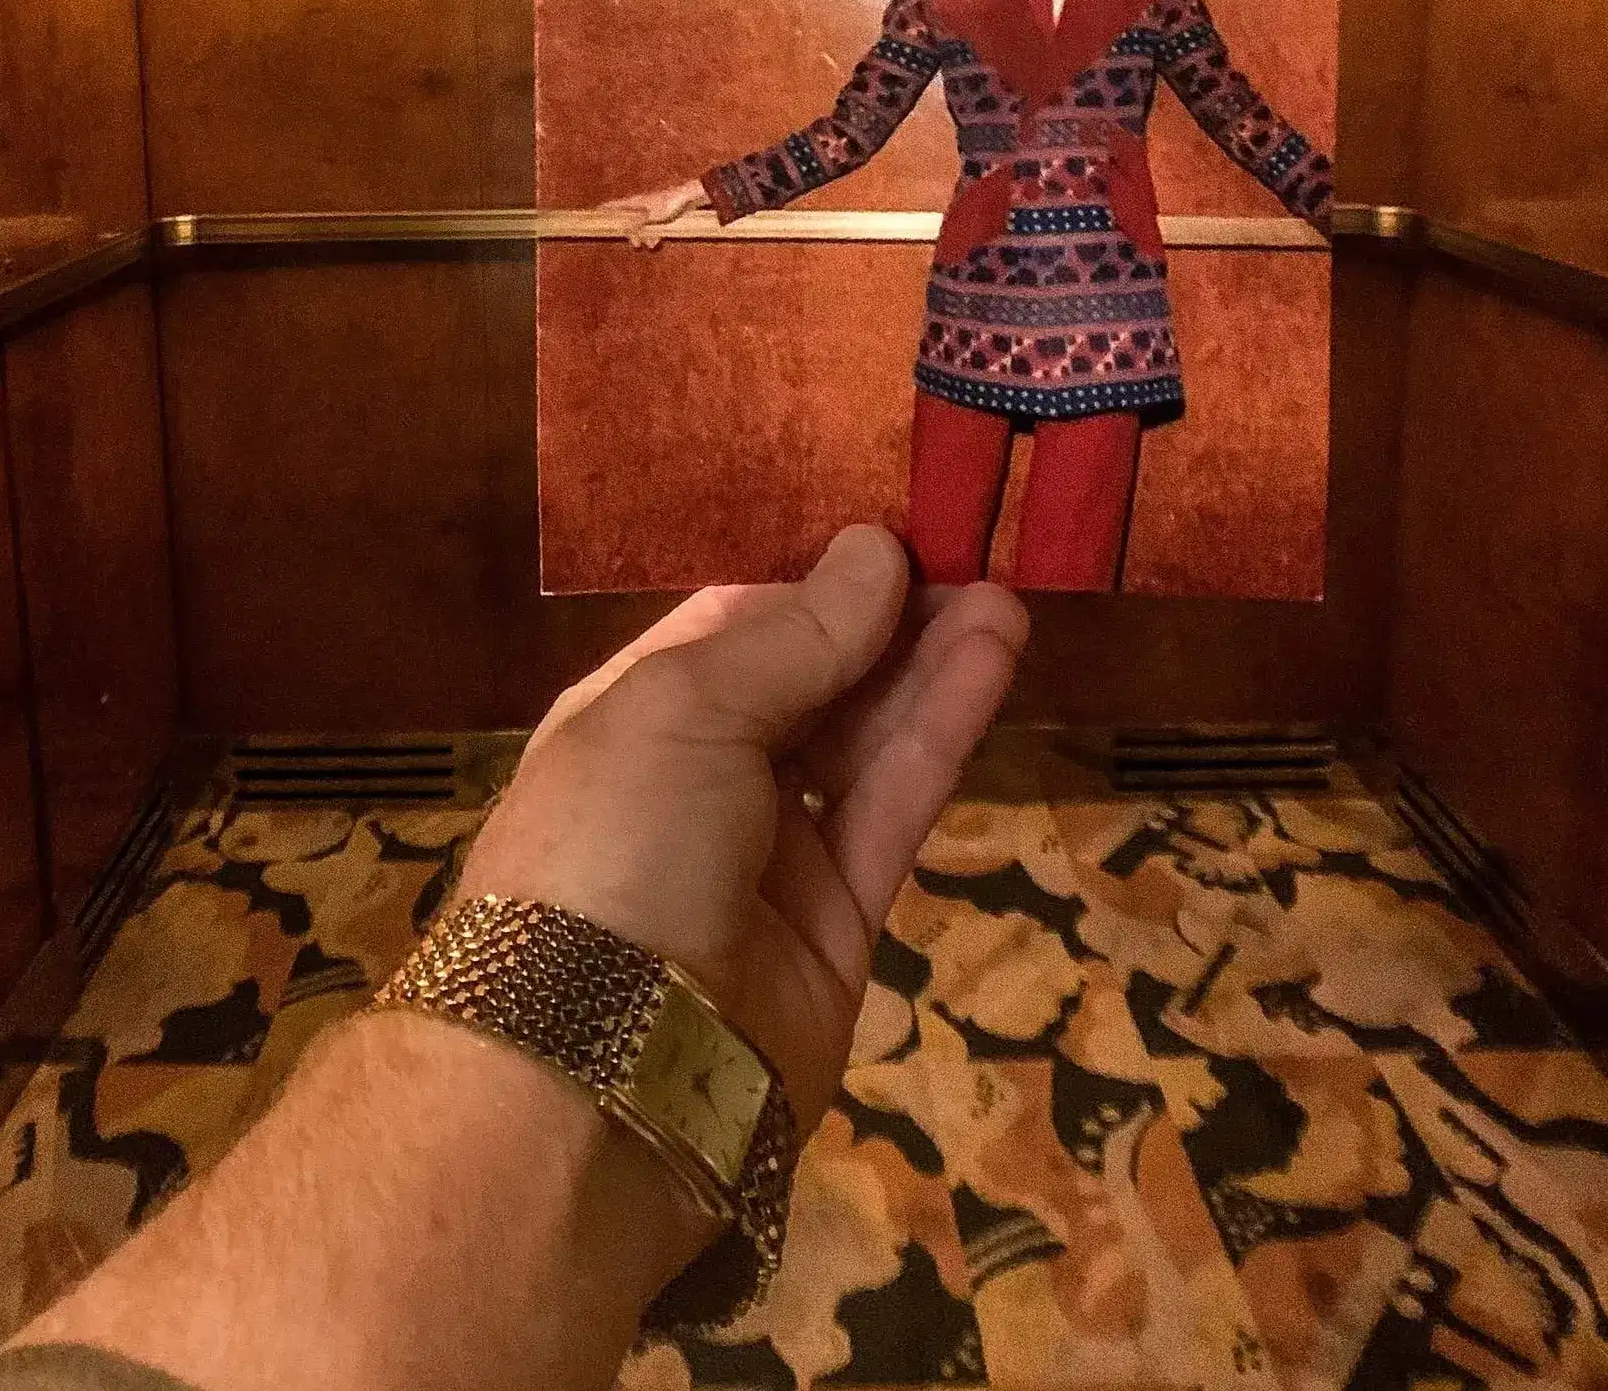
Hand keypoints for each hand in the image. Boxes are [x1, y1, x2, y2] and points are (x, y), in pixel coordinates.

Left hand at [456, 526, 1028, 1133]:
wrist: (600, 1073)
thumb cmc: (613, 844)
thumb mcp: (683, 708)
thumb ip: (794, 638)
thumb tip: (877, 549)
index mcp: (629, 715)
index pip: (733, 626)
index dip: (814, 580)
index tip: (897, 535)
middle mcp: (697, 778)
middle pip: (808, 681)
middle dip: (886, 622)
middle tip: (977, 556)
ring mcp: (768, 855)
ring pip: (862, 741)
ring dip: (929, 667)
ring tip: (1008, 595)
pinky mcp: (838, 922)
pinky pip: (892, 808)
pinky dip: (940, 733)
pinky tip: (992, 661)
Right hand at [604, 177, 707, 247]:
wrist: (688, 198)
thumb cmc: (668, 204)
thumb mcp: (651, 217)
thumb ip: (638, 224)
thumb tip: (626, 229)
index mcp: (634, 203)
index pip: (614, 206)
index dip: (604, 210)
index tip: (594, 213)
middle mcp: (640, 206)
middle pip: (628, 221)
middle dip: (631, 234)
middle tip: (635, 244)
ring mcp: (650, 210)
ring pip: (641, 226)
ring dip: (645, 237)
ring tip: (651, 244)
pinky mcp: (660, 215)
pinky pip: (652, 227)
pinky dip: (654, 234)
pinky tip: (658, 241)